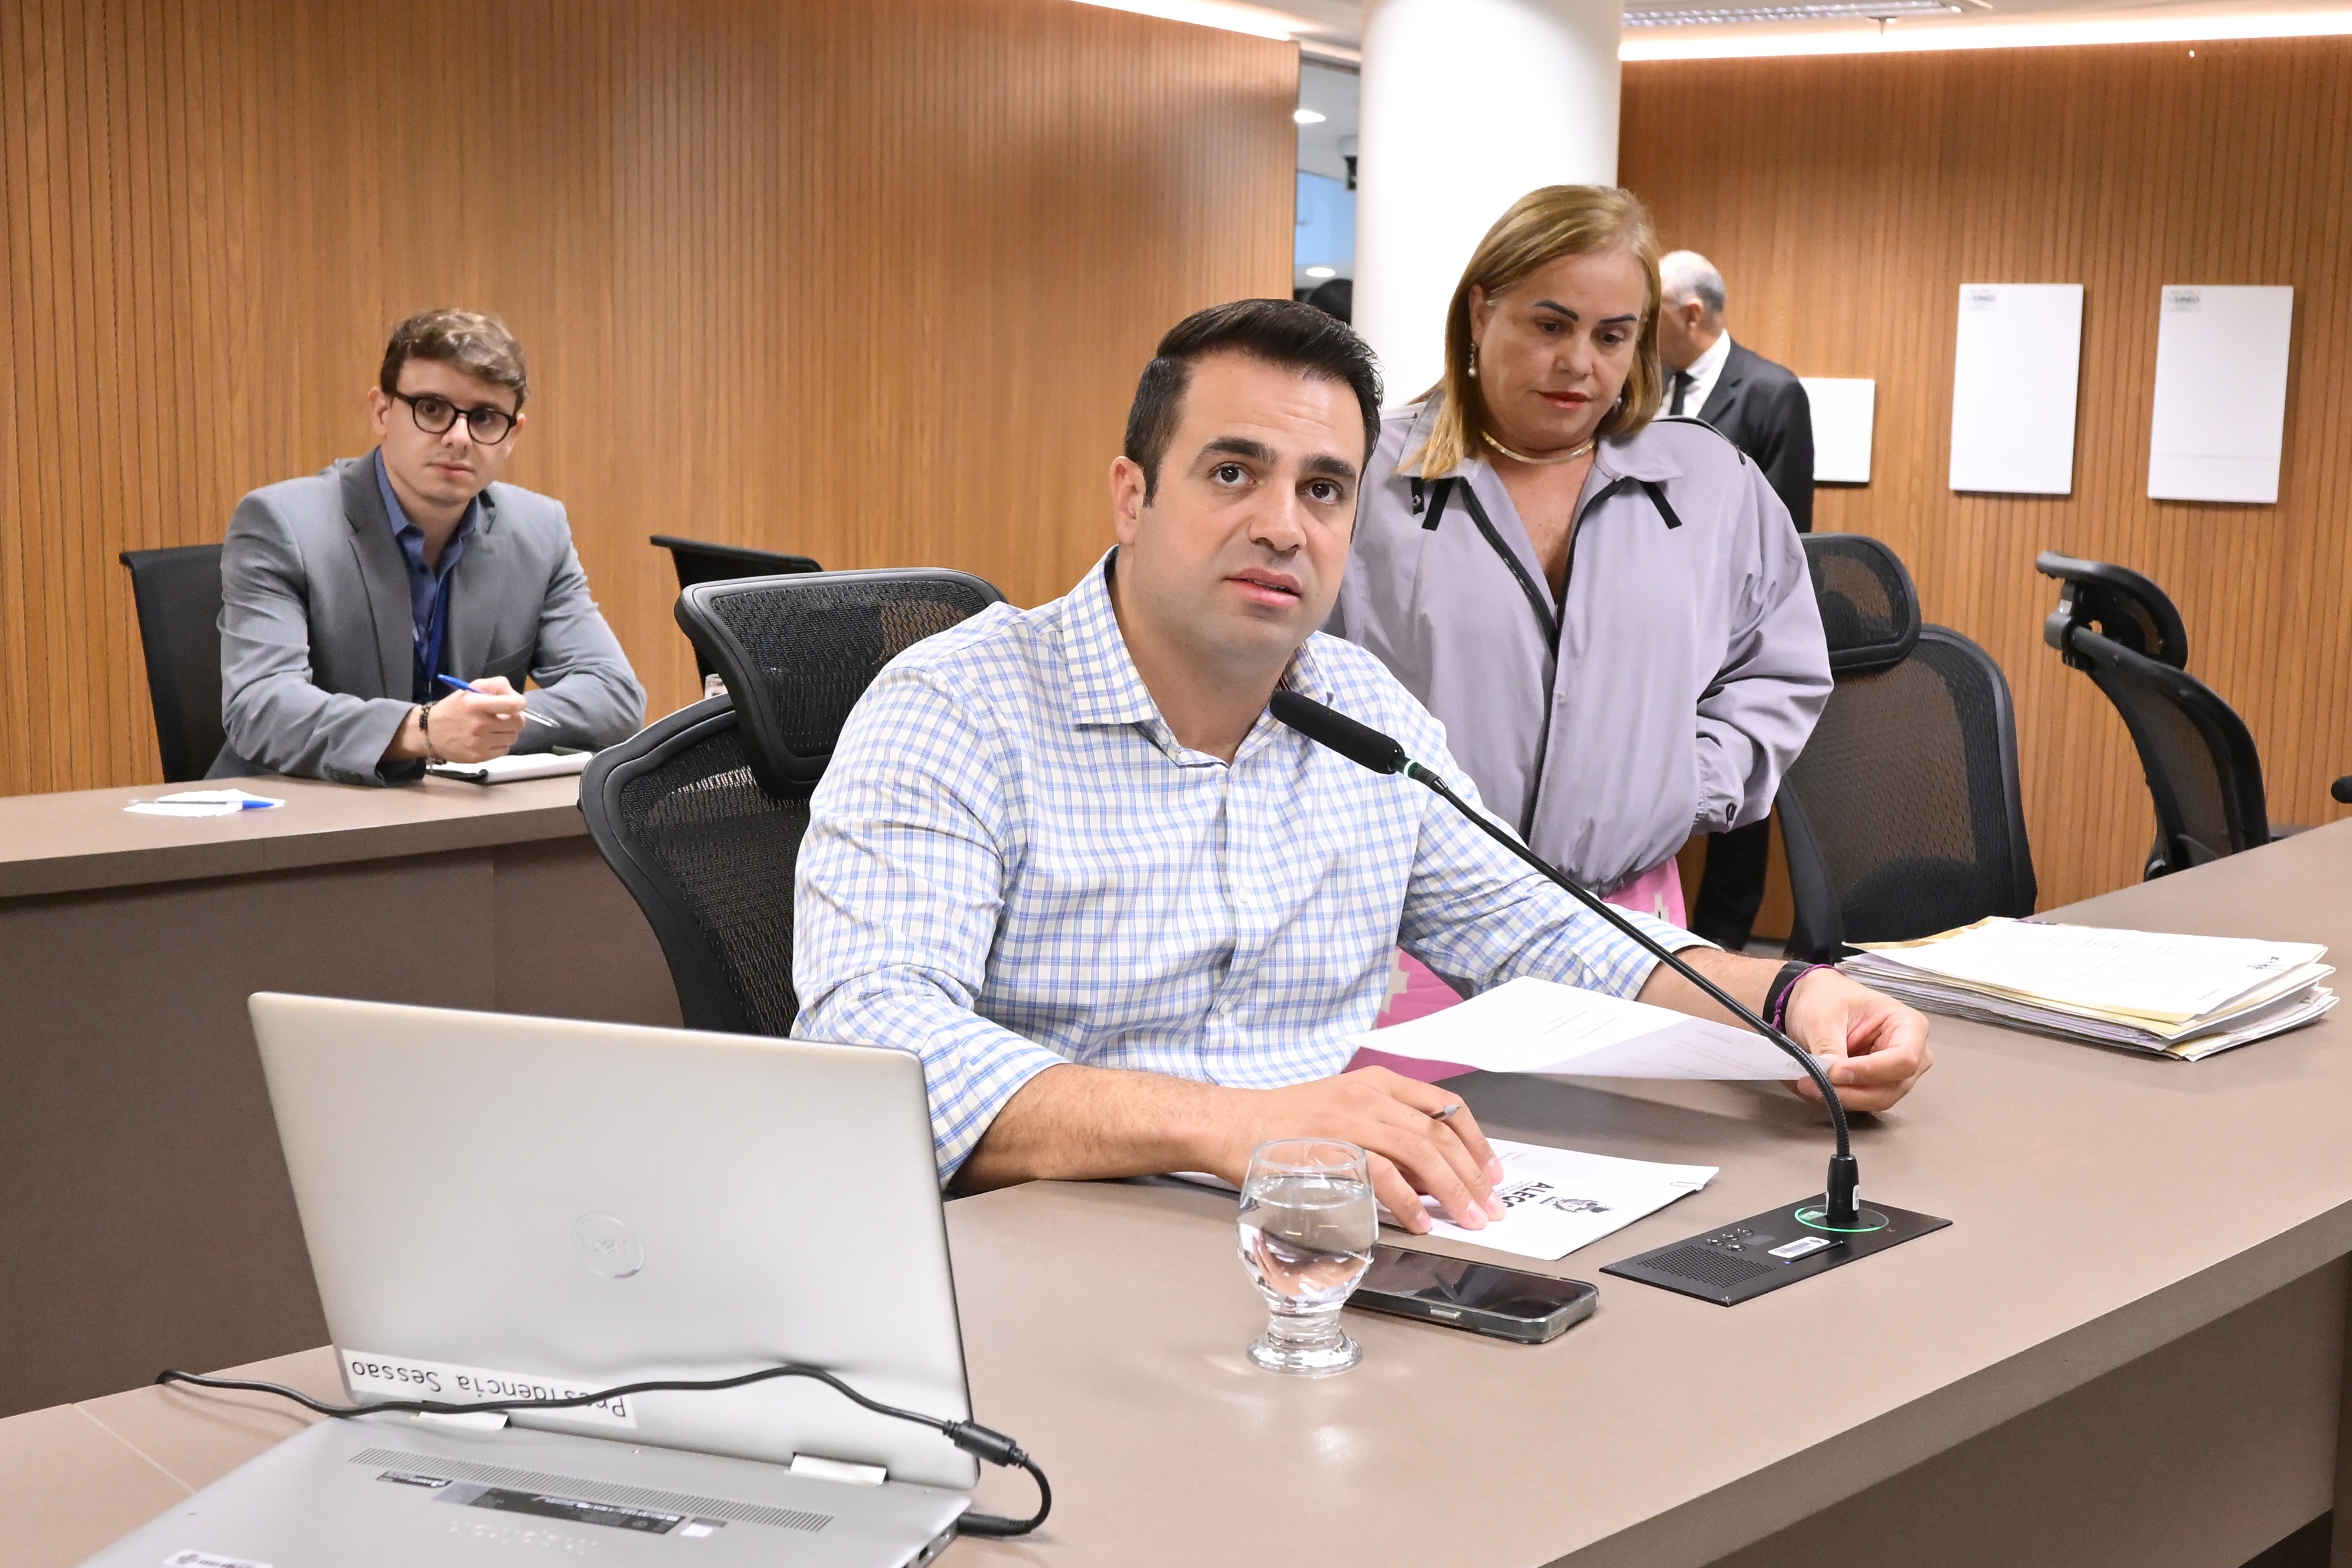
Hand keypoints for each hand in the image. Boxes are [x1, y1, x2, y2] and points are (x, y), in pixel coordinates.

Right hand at [387, 676, 525, 763]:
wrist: (429, 733)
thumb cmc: (453, 709)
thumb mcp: (469, 690)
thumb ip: (494, 687)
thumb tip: (515, 696)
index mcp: (476, 704)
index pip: (514, 705)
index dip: (519, 704)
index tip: (515, 705)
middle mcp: (480, 724)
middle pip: (518, 723)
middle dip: (515, 719)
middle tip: (505, 718)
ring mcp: (480, 743)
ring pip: (513, 737)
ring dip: (507, 732)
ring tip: (494, 729)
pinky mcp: (479, 757)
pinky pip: (504, 750)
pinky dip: (500, 744)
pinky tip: (489, 739)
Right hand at [1208, 1068, 1506, 1233]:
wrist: (1228, 1123)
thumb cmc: (1282, 1124)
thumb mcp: (1341, 1112)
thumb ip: (1383, 1134)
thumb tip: (1427, 1176)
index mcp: (1375, 1081)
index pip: (1443, 1106)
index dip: (1476, 1141)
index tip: (1492, 1171)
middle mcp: (1368, 1094)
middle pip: (1439, 1134)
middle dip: (1473, 1174)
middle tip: (1489, 1208)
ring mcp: (1350, 1119)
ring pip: (1420, 1151)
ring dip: (1452, 1190)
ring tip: (1468, 1219)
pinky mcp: (1331, 1148)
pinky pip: (1382, 1174)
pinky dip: (1407, 1201)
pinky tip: (1421, 1222)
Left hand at [1780, 968, 1931, 1113]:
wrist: (1816, 1002)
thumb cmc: (1827, 998)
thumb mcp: (1823, 1017)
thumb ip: (1829, 1048)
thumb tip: (1828, 1078)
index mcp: (1909, 1025)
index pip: (1903, 1059)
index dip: (1869, 1071)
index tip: (1834, 1072)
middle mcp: (1913, 1053)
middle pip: (1892, 1087)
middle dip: (1851, 1091)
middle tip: (1810, 1084)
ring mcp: (1897, 1073)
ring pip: (1877, 1100)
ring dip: (1842, 1098)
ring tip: (1807, 1085)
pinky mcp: (1879, 1085)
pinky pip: (1864, 1101)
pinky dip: (1839, 1098)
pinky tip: (1815, 1088)